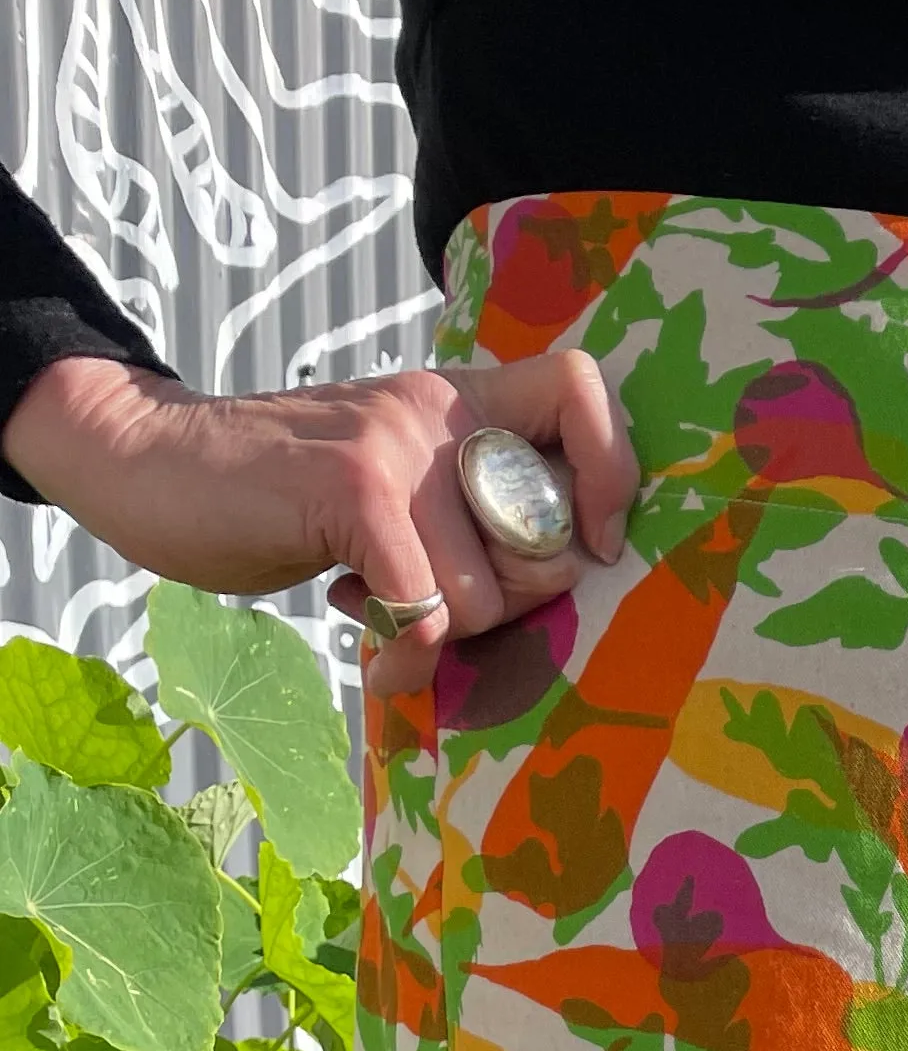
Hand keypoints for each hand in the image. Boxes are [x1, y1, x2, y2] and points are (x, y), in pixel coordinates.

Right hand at [1, 350, 637, 696]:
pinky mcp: (353, 490)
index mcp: (461, 402)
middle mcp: (440, 411)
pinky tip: (378, 656)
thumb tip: (564, 582)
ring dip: (441, 637)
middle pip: (550, 540)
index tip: (585, 542)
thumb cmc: (285, 500)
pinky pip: (427, 612)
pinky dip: (406, 657)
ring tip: (381, 610)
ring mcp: (397, 446)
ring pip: (488, 596)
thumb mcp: (397, 491)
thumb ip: (473, 518)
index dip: (610, 474)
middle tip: (439, 603)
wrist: (153, 465)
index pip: (582, 393)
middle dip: (509, 605)